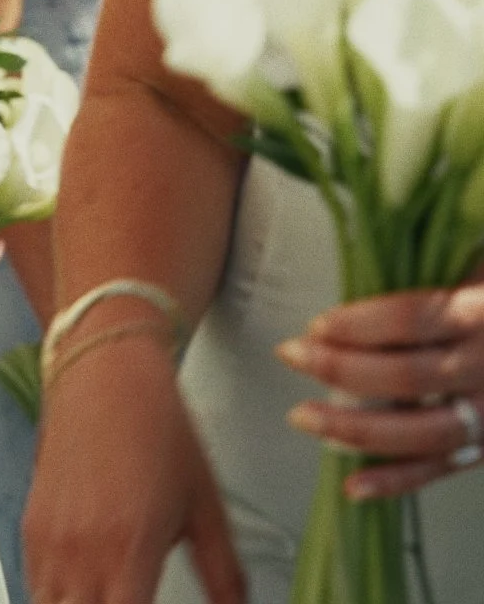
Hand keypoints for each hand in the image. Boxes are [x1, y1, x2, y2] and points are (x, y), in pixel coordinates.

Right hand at [23, 335, 244, 603]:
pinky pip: (35, 585)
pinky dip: (58, 597)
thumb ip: (225, 573)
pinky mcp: (31, 526)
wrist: (105, 372)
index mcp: (128, 551)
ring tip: (110, 595)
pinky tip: (86, 590)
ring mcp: (49, 541)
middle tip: (133, 598)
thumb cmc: (155, 426)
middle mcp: (80, 552)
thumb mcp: (206, 504)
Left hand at [278, 280, 483, 500]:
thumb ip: (414, 279)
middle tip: (290, 354)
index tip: (315, 325)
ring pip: (423, 432)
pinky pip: (439, 469)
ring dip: (355, 429)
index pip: (415, 319)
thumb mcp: (459, 269)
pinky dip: (395, 481)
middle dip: (341, 368)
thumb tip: (350, 279)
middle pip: (411, 376)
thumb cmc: (476, 300)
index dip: (360, 324)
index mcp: (480, 313)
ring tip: (302, 416)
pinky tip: (353, 486)